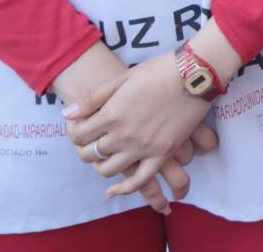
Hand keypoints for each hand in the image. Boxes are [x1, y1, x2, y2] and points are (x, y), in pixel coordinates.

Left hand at [66, 53, 216, 203]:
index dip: (74, 132)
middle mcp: (123, 135)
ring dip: (100, 166)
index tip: (79, 127)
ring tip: (103, 158)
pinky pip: (139, 181)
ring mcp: (143, 147)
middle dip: (84, 149)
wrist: (196, 74)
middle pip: (90, 153)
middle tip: (90, 141)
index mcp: (111, 114)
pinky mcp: (162, 154)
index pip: (78, 135)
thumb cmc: (159, 71)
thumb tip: (66, 114)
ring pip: (109, 170)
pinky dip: (124, 189)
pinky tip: (114, 190)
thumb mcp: (123, 78)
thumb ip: (93, 99)